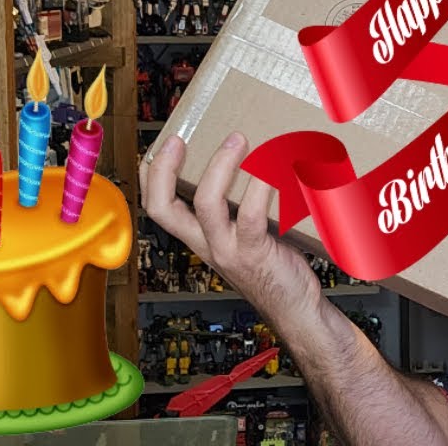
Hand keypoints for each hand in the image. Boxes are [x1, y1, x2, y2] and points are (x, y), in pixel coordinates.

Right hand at [141, 133, 323, 327]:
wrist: (296, 308)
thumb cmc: (276, 268)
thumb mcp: (247, 236)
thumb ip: (241, 209)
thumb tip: (256, 163)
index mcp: (201, 239)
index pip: (158, 208)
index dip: (151, 178)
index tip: (161, 146)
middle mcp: (207, 244)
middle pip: (163, 208)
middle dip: (163, 169)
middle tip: (177, 140)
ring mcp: (228, 250)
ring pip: (206, 204)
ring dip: (220, 166)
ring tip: (237, 140)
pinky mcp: (254, 253)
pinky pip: (250, 216)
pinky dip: (259, 189)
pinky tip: (269, 172)